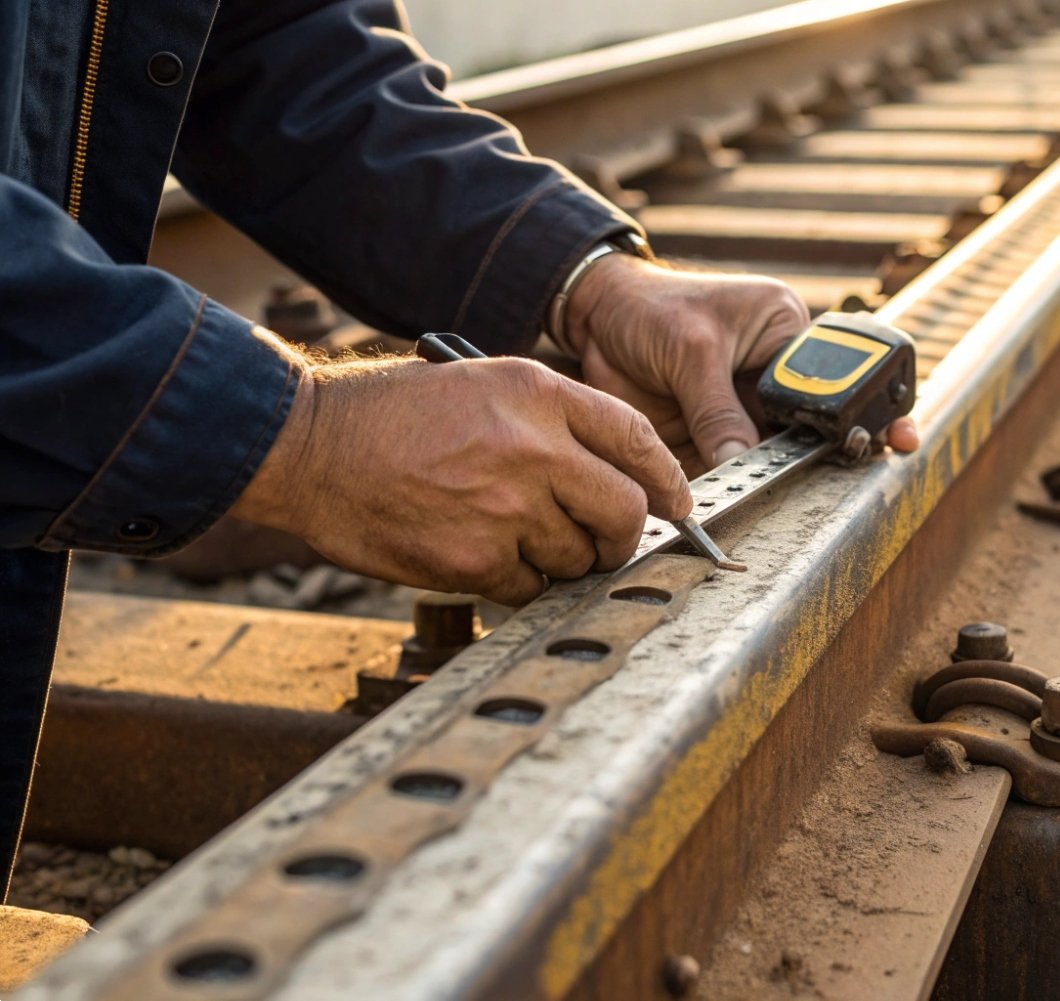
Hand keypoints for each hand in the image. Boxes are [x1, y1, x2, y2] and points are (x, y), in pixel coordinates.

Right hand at [232, 351, 691, 605]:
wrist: (309, 448)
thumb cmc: (391, 416)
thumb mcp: (482, 385)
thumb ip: (552, 423)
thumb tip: (613, 478)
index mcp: (539, 393)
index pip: (637, 440)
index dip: (668, 480)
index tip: (677, 504)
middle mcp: (533, 447)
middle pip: (624, 510)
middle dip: (623, 536)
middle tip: (606, 543)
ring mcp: (505, 507)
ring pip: (579, 558)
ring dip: (563, 560)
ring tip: (517, 536)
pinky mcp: (474, 560)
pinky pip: (531, 587)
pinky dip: (518, 582)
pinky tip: (483, 553)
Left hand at [565, 255, 918, 473]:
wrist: (593, 319)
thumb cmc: (649, 308)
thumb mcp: (691, 349)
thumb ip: (717, 409)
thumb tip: (743, 462)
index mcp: (784, 335)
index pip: (833, 379)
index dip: (861, 411)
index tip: (892, 436)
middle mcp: (771, 377)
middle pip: (811, 425)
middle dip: (829, 450)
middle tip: (857, 467)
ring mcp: (741, 412)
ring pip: (772, 456)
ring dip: (775, 477)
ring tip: (786, 493)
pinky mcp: (708, 439)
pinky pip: (728, 473)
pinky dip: (730, 490)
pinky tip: (735, 501)